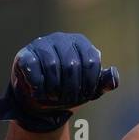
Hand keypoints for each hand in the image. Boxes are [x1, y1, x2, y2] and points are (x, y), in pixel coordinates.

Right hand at [0, 33, 117, 130]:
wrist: (41, 98)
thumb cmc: (68, 89)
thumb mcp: (88, 89)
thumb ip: (102, 83)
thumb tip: (114, 78)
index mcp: (80, 43)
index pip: (91, 61)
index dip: (89, 83)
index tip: (85, 96)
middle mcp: (62, 39)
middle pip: (71, 65)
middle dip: (72, 89)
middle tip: (69, 100)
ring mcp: (42, 44)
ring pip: (52, 66)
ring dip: (54, 89)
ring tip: (54, 98)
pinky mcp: (25, 54)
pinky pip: (33, 68)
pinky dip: (38, 86)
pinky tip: (40, 94)